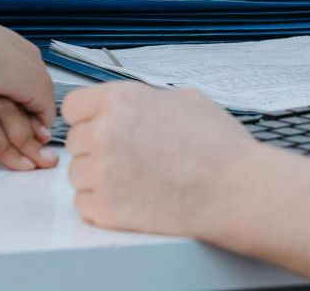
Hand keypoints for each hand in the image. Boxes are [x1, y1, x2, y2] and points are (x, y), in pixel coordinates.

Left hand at [0, 91, 57, 170]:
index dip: (11, 147)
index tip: (25, 164)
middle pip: (5, 105)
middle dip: (28, 133)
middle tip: (42, 155)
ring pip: (10, 85)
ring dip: (30, 110)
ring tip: (40, 132)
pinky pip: (7, 70)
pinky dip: (22, 89)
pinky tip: (28, 105)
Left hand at [62, 83, 263, 237]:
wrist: (235, 191)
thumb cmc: (219, 147)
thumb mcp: (186, 99)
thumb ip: (147, 100)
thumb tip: (136, 105)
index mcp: (120, 100)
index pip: (74, 107)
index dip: (89, 118)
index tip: (100, 128)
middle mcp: (104, 133)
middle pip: (75, 142)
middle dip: (96, 149)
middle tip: (128, 158)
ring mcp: (102, 173)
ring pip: (77, 174)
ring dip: (97, 178)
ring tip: (133, 181)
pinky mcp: (106, 209)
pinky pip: (83, 205)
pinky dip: (101, 205)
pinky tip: (131, 199)